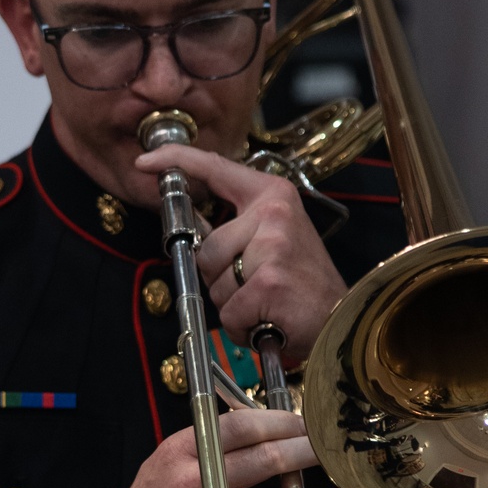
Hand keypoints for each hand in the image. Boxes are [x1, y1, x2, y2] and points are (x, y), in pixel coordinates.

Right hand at [56, 408, 357, 487]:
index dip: (282, 422)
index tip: (309, 422)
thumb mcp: (164, 466)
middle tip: (340, 446)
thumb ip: (207, 447)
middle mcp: (194, 481)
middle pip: (267, 458)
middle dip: (311, 450)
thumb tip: (262, 431)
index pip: (241, 426)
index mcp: (179, 451)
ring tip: (354, 487)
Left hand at [136, 144, 346, 366]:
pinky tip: (267, 320)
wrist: (342, 321)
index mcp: (273, 195)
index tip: (145, 162)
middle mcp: (273, 213)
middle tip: (257, 285)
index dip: (177, 161)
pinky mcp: (267, 282)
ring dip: (231, 303)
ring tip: (265, 302)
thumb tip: (190, 226)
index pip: (216, 169)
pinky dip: (241, 325)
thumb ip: (236, 226)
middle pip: (205, 248)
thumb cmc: (304, 284)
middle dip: (220, 276)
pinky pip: (227, 311)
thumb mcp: (275, 238)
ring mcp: (271, 247)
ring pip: (213, 282)